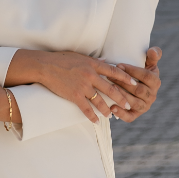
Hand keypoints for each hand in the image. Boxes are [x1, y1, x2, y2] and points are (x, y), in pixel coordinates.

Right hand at [10, 49, 140, 122]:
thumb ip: (94, 60)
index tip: (134, 83)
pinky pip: (85, 108)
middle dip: (121, 98)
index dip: (125, 78)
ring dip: (107, 109)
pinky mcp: (74, 95)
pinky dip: (91, 116)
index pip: (114, 72)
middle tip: (128, 105)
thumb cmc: (60, 59)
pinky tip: (96, 121)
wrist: (44, 66)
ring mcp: (82, 86)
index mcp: (93, 64)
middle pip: (110, 88)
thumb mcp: (79, 56)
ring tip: (111, 115)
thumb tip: (106, 61)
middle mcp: (90, 75)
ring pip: (100, 100)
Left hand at [109, 47, 162, 123]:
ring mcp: (144, 106)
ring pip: (135, 103)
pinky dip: (121, 114)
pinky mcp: (135, 115)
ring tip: (110, 89)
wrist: (132, 87)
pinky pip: (130, 117)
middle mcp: (152, 95)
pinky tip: (112, 108)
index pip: (147, 76)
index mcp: (155, 82)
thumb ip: (152, 55)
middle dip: (124, 83)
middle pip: (139, 90)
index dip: (133, 71)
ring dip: (122, 96)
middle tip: (110, 76)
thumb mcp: (147, 63)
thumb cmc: (137, 72)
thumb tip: (153, 51)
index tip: (119, 65)